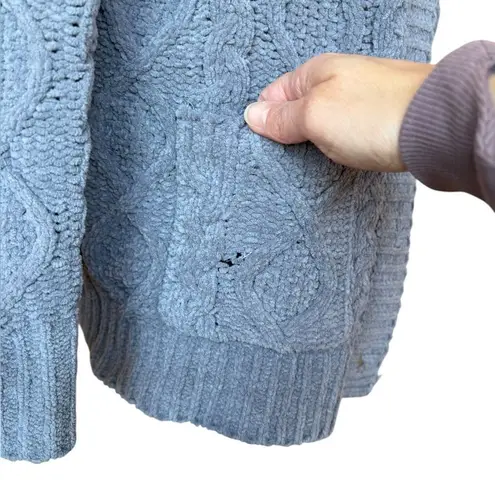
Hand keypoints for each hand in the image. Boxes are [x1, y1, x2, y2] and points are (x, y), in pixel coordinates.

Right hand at [244, 53, 434, 171]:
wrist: (436, 126)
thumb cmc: (376, 115)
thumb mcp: (315, 115)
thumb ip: (283, 117)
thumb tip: (253, 115)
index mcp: (317, 71)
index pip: (274, 93)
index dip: (264, 118)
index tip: (260, 143)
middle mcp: (338, 80)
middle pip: (299, 108)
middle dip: (288, 132)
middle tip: (282, 157)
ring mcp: (359, 100)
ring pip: (323, 121)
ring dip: (314, 141)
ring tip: (310, 160)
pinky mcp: (377, 119)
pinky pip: (345, 131)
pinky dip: (336, 145)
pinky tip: (338, 155)